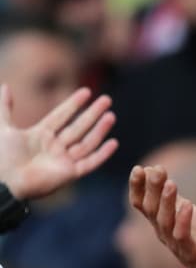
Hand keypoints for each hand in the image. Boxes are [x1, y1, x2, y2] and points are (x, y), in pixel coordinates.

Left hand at [0, 86, 116, 200]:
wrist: (5, 182)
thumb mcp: (3, 128)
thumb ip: (5, 107)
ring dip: (99, 129)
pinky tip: (113, 143)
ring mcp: (64, 160)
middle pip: (78, 127)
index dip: (73, 104)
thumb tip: (6, 86)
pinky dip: (102, 154)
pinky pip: (90, 162)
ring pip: (87, 142)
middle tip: (106, 99)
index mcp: (41, 135)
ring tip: (111, 116)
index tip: (87, 91)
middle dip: (92, 113)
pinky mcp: (70, 174)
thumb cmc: (2, 157)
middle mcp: (55, 147)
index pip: (61, 116)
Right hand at [127, 165, 195, 267]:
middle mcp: (162, 232)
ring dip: (167, 202)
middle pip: (152, 209)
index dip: (137, 187)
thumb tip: (154, 170)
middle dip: (153, 188)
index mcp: (158, 222)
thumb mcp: (183, 211)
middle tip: (157, 169)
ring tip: (171, 183)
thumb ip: (170, 195)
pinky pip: (183, 236)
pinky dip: (183, 220)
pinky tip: (188, 205)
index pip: (141, 203)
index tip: (138, 168)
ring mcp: (175, 243)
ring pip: (165, 221)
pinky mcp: (191, 252)